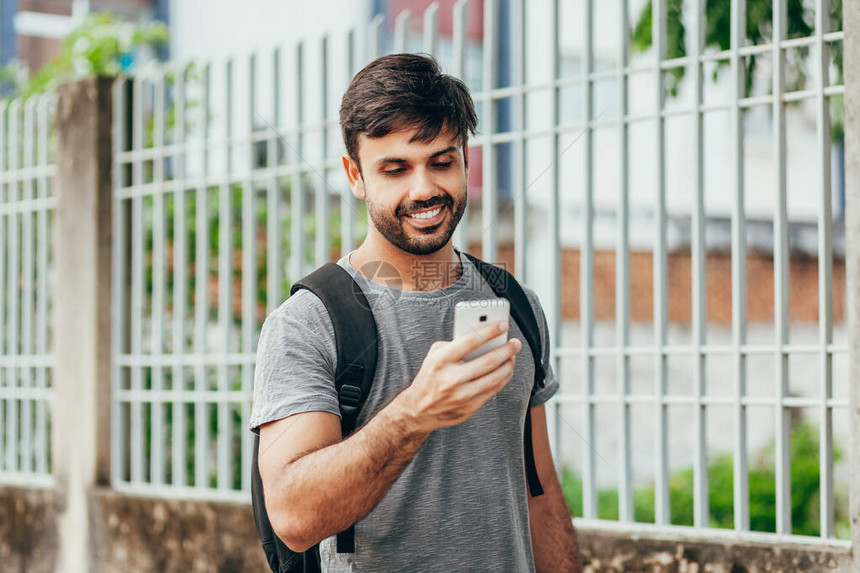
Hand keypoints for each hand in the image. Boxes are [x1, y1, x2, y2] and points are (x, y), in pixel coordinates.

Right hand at [394, 320, 522, 433]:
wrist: (418, 410)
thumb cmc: (430, 376)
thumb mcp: (435, 355)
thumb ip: (456, 344)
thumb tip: (484, 336)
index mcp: (441, 360)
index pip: (471, 341)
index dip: (490, 331)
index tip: (503, 324)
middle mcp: (451, 378)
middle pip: (489, 360)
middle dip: (506, 349)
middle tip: (515, 343)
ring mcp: (461, 395)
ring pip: (495, 377)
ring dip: (508, 364)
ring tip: (512, 356)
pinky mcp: (469, 408)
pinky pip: (493, 390)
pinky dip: (504, 378)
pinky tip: (506, 370)